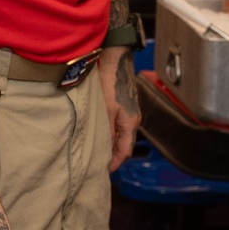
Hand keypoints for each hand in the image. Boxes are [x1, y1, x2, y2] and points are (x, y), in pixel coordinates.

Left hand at [98, 47, 139, 171]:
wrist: (116, 57)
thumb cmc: (111, 81)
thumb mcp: (106, 108)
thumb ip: (107, 129)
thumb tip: (105, 149)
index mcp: (131, 122)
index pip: (125, 150)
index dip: (116, 163)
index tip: (105, 172)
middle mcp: (132, 118)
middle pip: (123, 143)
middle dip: (112, 155)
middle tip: (98, 165)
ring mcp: (128, 110)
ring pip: (119, 133)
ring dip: (110, 143)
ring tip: (96, 151)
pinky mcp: (122, 103)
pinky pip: (117, 123)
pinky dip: (108, 131)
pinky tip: (97, 131)